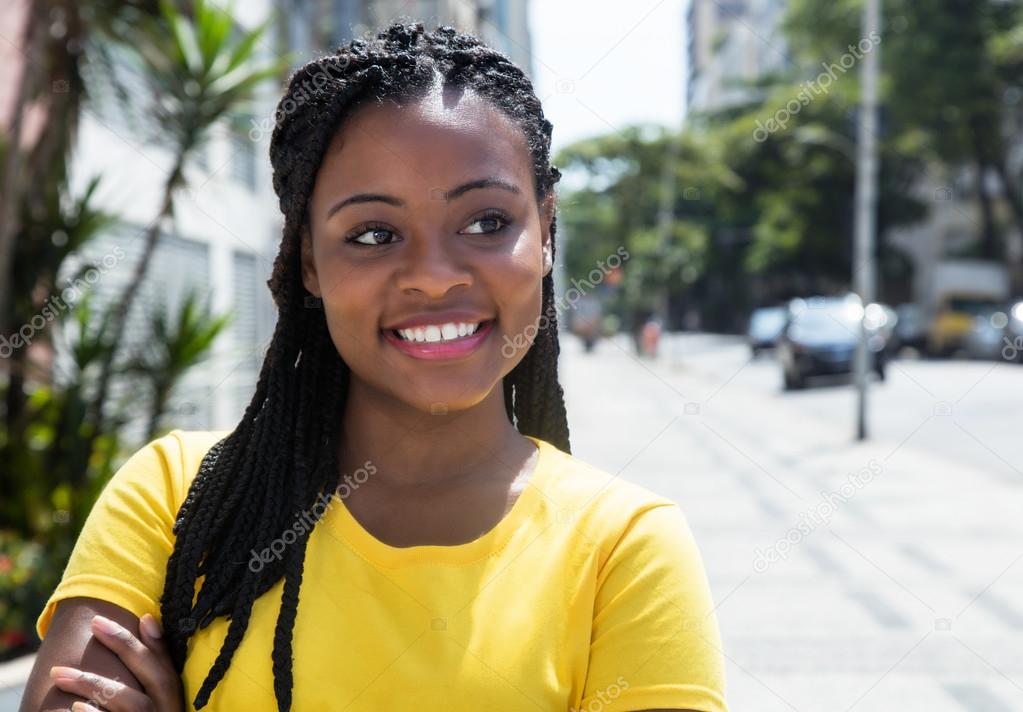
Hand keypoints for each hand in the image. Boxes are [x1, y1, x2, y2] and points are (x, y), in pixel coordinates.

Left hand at [49, 612, 184, 711]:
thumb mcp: (162, 692)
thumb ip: (158, 661)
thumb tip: (147, 619)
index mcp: (175, 699)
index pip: (159, 665)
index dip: (133, 642)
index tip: (99, 621)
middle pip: (143, 684)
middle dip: (115, 657)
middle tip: (85, 631)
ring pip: (128, 706)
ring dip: (94, 687)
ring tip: (61, 675)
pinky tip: (75, 709)